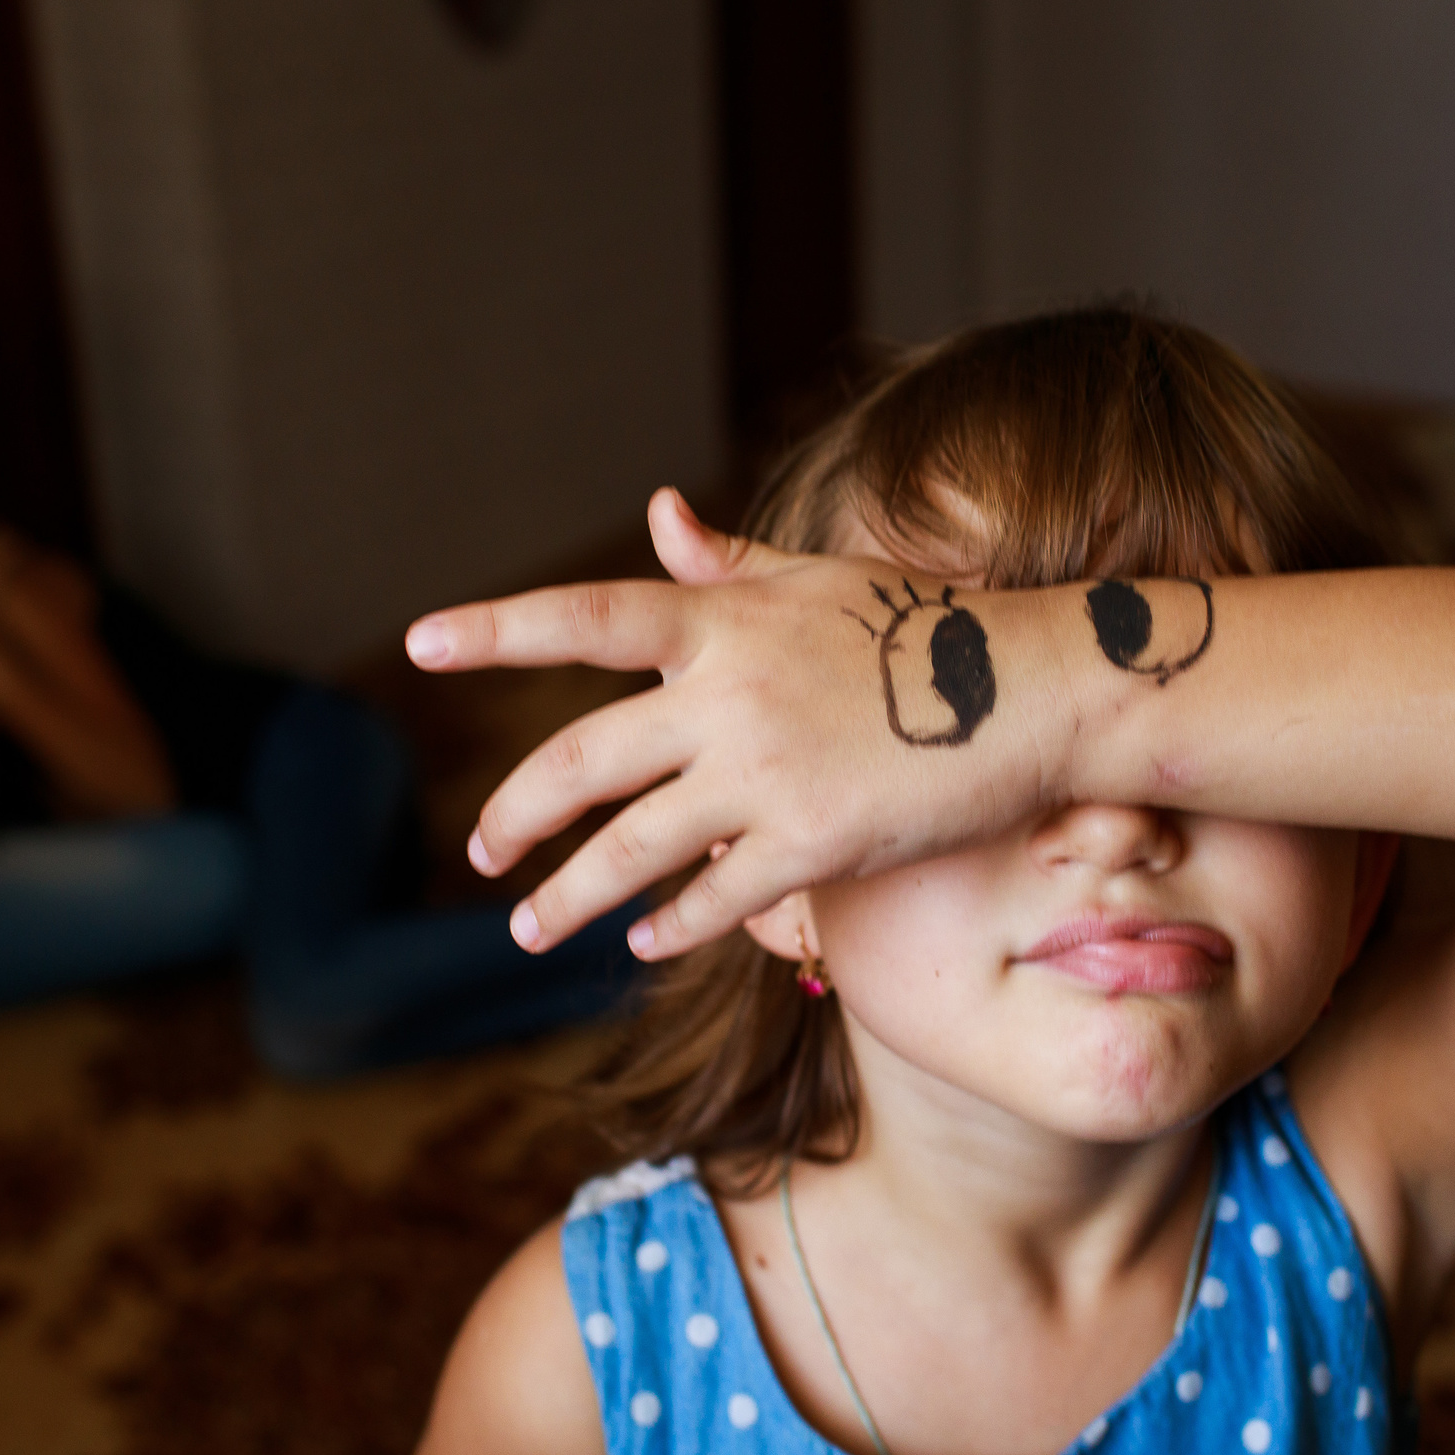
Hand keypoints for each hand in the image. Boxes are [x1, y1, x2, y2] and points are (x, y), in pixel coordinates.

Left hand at [404, 490, 1070, 958]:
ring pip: (630, 848)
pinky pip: (714, 897)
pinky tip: (643, 941)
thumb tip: (656, 513)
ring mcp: (765, 773)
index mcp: (722, 621)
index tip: (417, 644)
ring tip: (528, 930)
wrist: (1037, 691)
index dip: (495, 630)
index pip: (584, 617)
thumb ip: (727, 563)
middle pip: (581, 761)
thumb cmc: (931, 627)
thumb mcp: (820, 580)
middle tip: (481, 852)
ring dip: (567, 897)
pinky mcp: (812, 843)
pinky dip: (669, 924)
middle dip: (515, 814)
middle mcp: (727, 695)